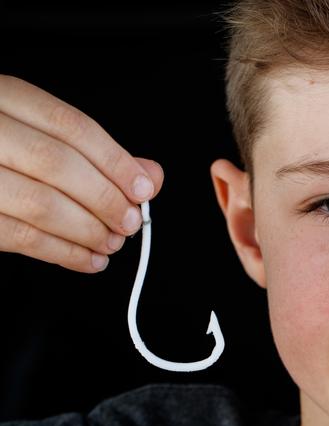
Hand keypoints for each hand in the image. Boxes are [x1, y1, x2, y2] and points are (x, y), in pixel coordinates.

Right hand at [0, 75, 163, 271]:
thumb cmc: (6, 149)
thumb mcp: (44, 134)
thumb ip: (97, 153)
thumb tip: (150, 175)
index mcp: (6, 97)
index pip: (72, 127)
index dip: (115, 162)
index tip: (144, 189)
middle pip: (57, 164)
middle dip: (104, 199)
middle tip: (131, 222)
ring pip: (39, 204)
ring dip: (87, 231)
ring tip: (112, 243)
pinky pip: (19, 237)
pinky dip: (62, 253)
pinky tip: (89, 259)